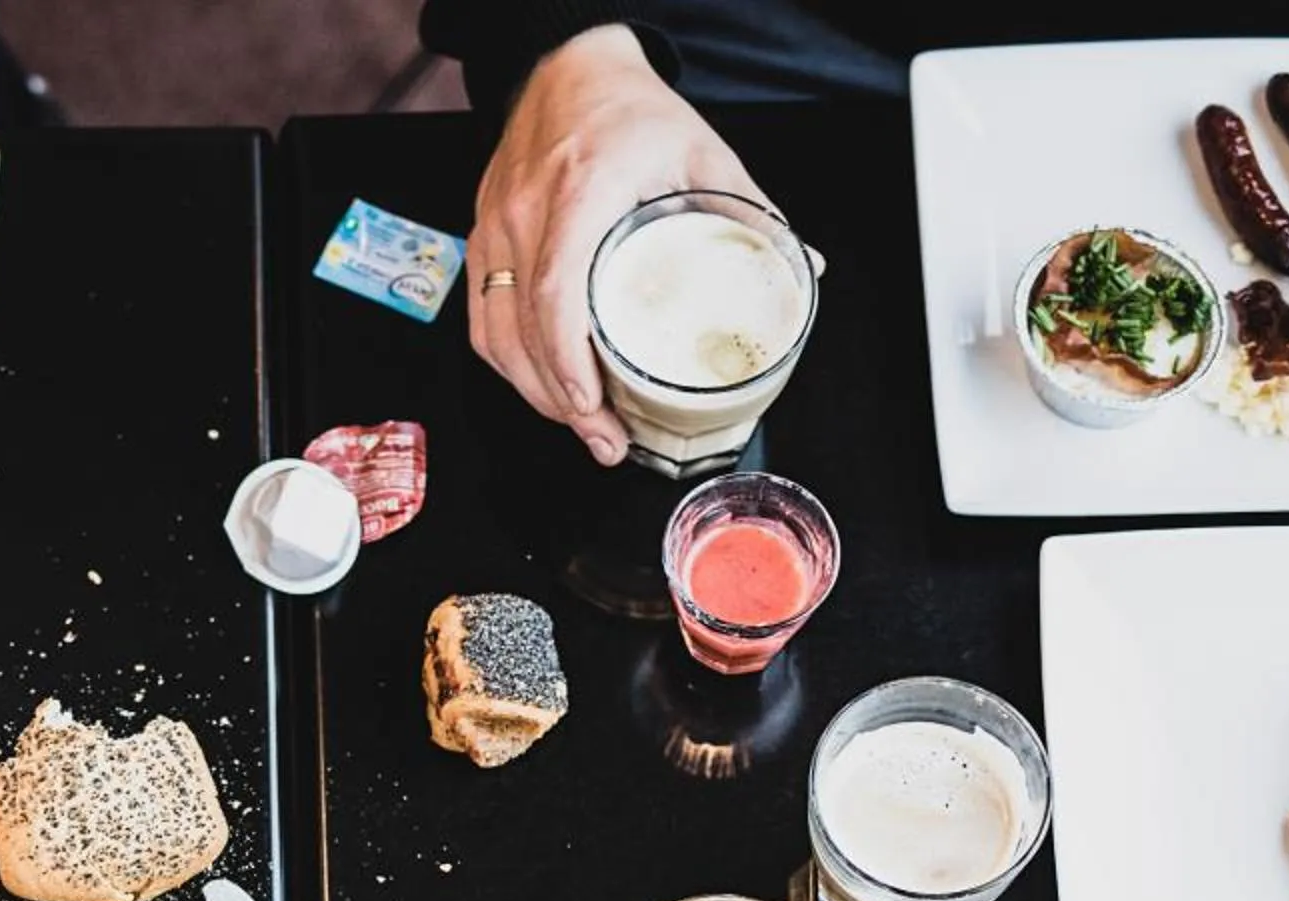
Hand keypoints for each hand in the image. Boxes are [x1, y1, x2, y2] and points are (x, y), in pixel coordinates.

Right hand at [467, 27, 771, 465]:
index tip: (597, 406)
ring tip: (582, 425)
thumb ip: (751, 213)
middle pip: (525, 329)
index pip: (560, 290)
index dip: (571, 361)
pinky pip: (482, 319)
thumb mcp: (703, 152)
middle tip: (607, 441)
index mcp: (583, 188)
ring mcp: (495, 226)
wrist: (568, 70)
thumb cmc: (632, 113)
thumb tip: (806, 270)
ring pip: (495, 334)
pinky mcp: (481, 238)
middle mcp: (527, 210)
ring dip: (535, 392)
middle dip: (563, 401)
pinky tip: (544, 388)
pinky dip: (511, 364)